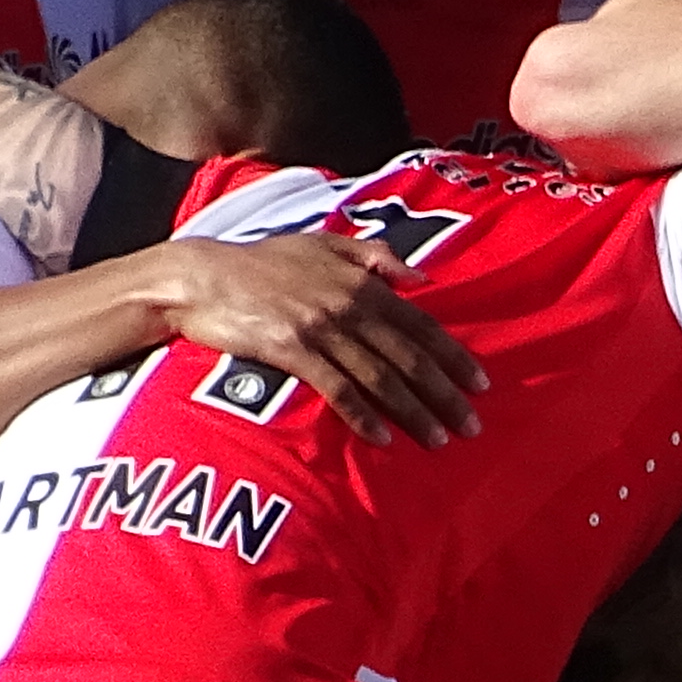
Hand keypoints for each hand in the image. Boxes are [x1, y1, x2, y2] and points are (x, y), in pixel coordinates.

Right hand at [158, 230, 487, 443]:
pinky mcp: (290, 349)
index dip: (454, 357)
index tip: (481, 384)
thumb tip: (422, 280)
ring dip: (412, 412)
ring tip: (437, 439)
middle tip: (471, 425)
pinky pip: (336, 388)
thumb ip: (373, 256)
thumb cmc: (262, 262)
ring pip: (380, 376)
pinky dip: (362, 415)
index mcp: (361, 280)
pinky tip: (381, 438)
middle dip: (444, 394)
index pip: (421, 325)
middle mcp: (348, 304)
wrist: (200, 278)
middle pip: (409, 357)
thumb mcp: (321, 243)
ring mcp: (320, 327)